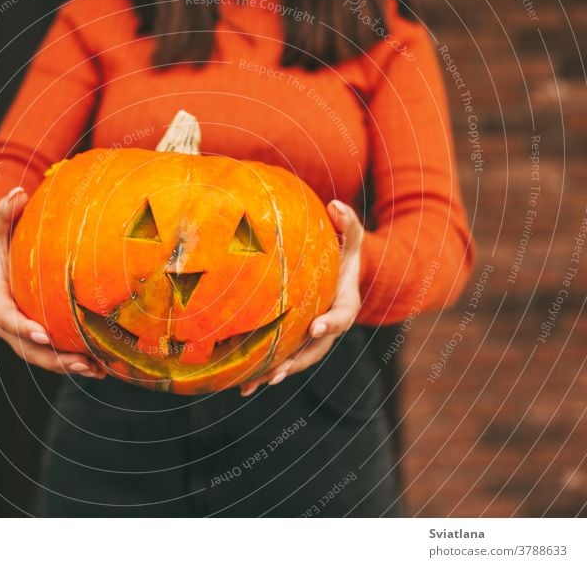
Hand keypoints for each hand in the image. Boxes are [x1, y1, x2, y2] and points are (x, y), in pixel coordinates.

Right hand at [0, 187, 104, 378]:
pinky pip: (56, 355)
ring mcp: (23, 334)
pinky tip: (101, 368)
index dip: (22, 328)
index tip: (42, 335)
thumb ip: (5, 213)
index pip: (5, 317)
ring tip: (94, 370)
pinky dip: (76, 362)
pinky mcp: (40, 338)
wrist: (9, 265)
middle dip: (51, 357)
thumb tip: (17, 193)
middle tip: (78, 362)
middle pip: (26, 347)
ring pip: (43, 357)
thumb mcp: (1, 228)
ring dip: (68, 366)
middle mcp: (6, 323)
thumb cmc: (6, 244)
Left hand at [240, 200, 362, 396]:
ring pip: (296, 361)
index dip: (330, 324)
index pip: (341, 317)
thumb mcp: (349, 239)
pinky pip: (282, 359)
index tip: (315, 327)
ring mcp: (313, 338)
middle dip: (297, 362)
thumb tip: (336, 205)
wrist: (337, 274)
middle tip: (278, 372)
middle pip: (316, 350)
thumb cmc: (342, 253)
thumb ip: (347, 223)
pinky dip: (264, 372)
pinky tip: (241, 384)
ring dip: (275, 374)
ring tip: (251, 386)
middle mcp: (330, 327)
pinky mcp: (297, 342)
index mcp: (345, 305)